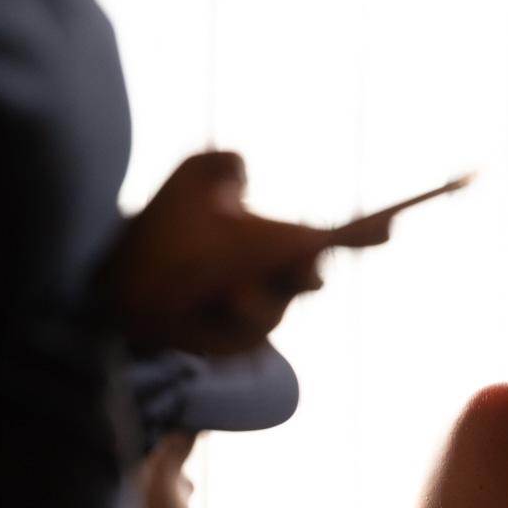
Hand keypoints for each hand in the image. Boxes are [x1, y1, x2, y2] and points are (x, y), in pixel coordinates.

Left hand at [97, 151, 389, 355]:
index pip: (332, 238)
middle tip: (303, 254)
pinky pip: (250, 327)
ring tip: (225, 285)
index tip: (388, 225)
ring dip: (253, 291)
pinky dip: (235, 313)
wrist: (119, 278)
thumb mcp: (192, 179)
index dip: (364, 234)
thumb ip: (223, 165)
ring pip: (277, 302)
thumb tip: (243, 170)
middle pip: (310, 274)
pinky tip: (214, 301)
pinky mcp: (238, 343)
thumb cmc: (162, 228)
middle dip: (305, 266)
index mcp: (279, 240)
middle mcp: (278, 278)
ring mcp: (260, 312)